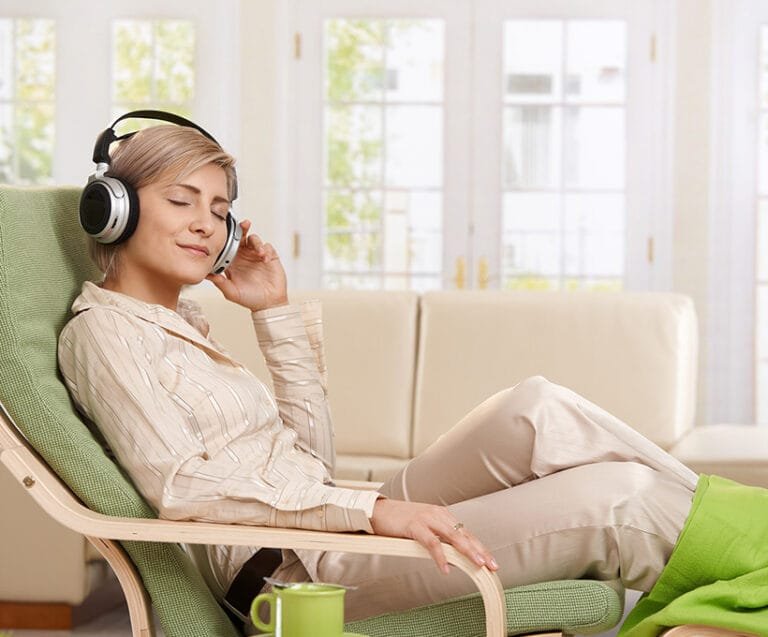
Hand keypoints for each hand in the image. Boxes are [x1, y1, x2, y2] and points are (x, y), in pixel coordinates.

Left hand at [206, 220, 287, 311]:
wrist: (268, 304)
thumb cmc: (249, 299)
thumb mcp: (231, 292)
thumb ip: (220, 283)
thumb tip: (207, 275)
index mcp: (233, 261)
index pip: (228, 245)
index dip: (227, 237)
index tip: (225, 231)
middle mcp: (244, 256)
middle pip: (242, 236)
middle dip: (243, 229)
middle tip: (244, 225)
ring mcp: (257, 255)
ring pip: (255, 239)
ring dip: (256, 242)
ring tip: (259, 252)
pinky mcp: (270, 256)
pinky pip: (267, 247)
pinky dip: (266, 250)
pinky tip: (264, 259)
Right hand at [370, 498, 498, 574]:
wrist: (377, 511)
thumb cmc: (399, 521)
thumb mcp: (423, 529)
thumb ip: (438, 542)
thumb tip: (453, 562)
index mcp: (441, 515)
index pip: (465, 532)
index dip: (479, 547)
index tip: (491, 561)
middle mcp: (437, 514)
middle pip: (464, 534)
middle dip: (480, 550)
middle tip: (491, 565)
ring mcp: (427, 518)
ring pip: (452, 537)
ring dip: (467, 551)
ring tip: (478, 565)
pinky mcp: (414, 525)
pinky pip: (431, 543)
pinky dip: (440, 557)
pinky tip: (445, 569)